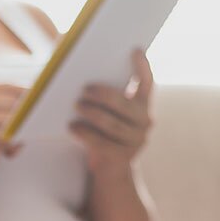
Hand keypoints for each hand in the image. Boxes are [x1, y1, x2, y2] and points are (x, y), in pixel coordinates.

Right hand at [0, 84, 25, 196]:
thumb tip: (31, 103)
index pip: (8, 87)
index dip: (26, 95)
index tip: (39, 104)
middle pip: (17, 101)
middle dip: (27, 115)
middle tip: (28, 129)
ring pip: (19, 118)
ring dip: (21, 133)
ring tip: (9, 147)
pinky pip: (16, 135)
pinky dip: (16, 146)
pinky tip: (7, 154)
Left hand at [70, 49, 153, 177]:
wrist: (110, 170)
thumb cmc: (103, 133)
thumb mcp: (108, 114)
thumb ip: (104, 97)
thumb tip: (82, 76)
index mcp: (142, 105)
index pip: (147, 82)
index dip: (142, 66)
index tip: (135, 49)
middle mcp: (145, 121)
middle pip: (124, 104)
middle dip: (104, 95)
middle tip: (84, 89)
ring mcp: (136, 140)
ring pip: (112, 124)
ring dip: (93, 113)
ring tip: (77, 105)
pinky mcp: (123, 157)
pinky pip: (102, 143)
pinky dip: (85, 133)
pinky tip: (72, 126)